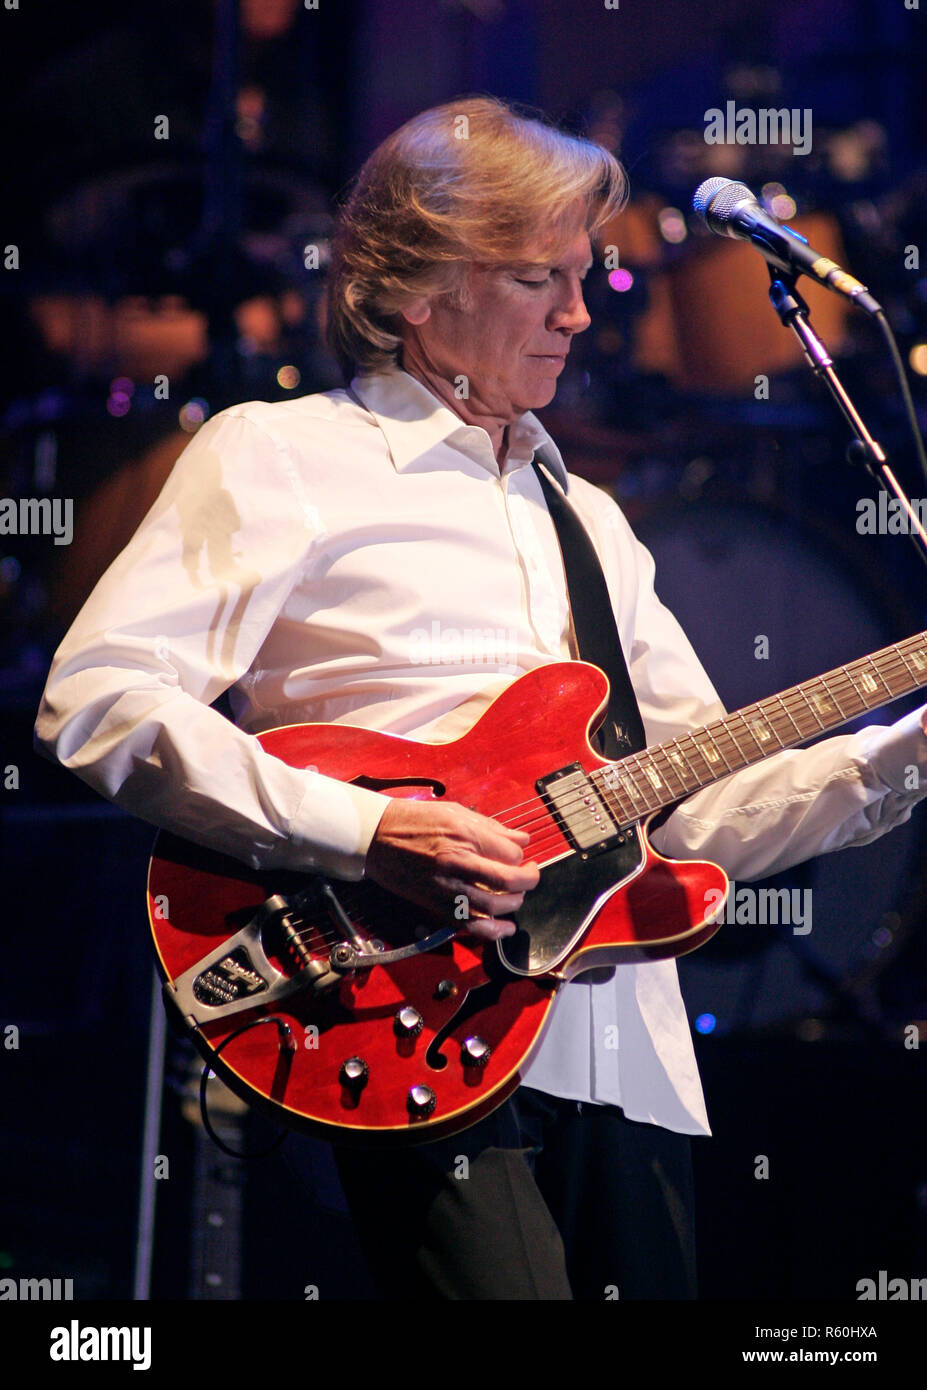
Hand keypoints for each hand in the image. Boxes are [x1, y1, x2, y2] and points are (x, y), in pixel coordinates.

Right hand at [363, 798, 539, 940]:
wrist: (377, 838)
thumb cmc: (415, 821)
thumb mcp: (456, 812)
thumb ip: (492, 828)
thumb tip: (522, 840)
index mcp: (464, 836)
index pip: (511, 853)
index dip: (521, 854)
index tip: (519, 853)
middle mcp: (457, 864)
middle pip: (509, 881)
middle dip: (528, 879)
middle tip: (530, 873)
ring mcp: (447, 888)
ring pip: (495, 906)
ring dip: (514, 903)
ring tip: (516, 894)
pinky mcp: (438, 905)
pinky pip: (472, 926)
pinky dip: (494, 931)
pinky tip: (507, 926)